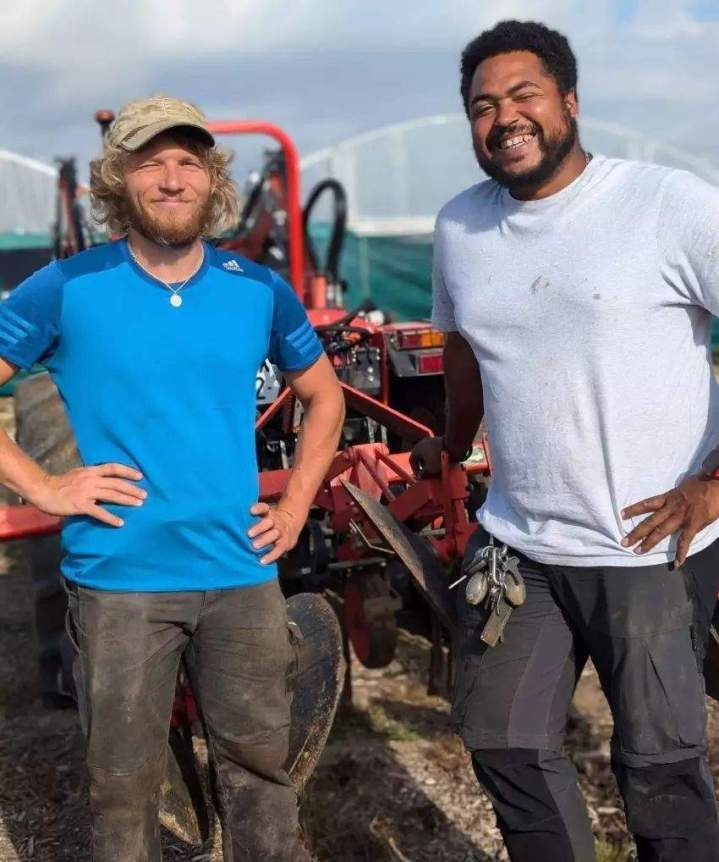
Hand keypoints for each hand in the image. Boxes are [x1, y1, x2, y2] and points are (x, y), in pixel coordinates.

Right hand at [30, 463, 144, 526]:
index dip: (128, 471)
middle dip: (132, 489)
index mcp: (91, 471)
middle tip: (145, 495)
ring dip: (127, 500)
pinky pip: (99, 512)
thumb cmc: (60, 483)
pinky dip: (111, 518)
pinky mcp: (81, 505)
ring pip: (112, 495)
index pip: (113, 468)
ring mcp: (86, 492)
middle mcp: (91, 480)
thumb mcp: (79, 474)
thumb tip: (106, 480)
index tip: (140, 476)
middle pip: (116, 483)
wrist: (43, 490)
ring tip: (139, 504)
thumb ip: (93, 476)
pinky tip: (120, 523)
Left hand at [248, 502, 302, 564]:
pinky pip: (278, 550)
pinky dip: (271, 556)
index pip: (264, 508)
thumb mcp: (264, 516)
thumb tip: (232, 525)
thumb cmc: (268, 523)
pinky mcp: (285, 544)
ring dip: (264, 540)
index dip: (258, 509)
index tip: (251, 511)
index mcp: (268, 513)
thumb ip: (250, 519)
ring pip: (274, 535)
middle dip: (259, 528)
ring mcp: (280, 532)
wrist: (290, 526)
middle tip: (249, 534)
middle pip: (268, 522)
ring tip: (254, 546)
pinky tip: (262, 561)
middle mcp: (275, 522)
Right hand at [409, 436, 444, 476]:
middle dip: (422, 465)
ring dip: (428, 461)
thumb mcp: (429, 469)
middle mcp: (422, 443)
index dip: (415, 469)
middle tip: (426, 473)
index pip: (412, 460)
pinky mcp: (438, 440)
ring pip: (426, 453)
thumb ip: (423, 473)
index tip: (420, 476)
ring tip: (434, 468)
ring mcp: (430, 440)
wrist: (452, 447)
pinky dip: (434, 456)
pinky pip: (433, 449)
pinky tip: (440, 462)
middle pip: (419, 456)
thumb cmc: (438, 458)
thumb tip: (419, 476)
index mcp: (417, 449)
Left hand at [621, 475, 718, 564]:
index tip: (622, 514)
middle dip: (636, 532)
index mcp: (669, 497)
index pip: (647, 503)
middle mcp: (671, 507)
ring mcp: (681, 516)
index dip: (634, 509)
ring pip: (661, 531)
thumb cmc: (703, 482)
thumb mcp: (684, 487)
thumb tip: (671, 504)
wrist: (717, 482)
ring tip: (638, 551)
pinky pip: (685, 540)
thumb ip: (676, 498)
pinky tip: (677, 563)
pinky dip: (681, 552)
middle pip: (650, 521)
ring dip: (649, 542)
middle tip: (624, 542)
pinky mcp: (694, 524)